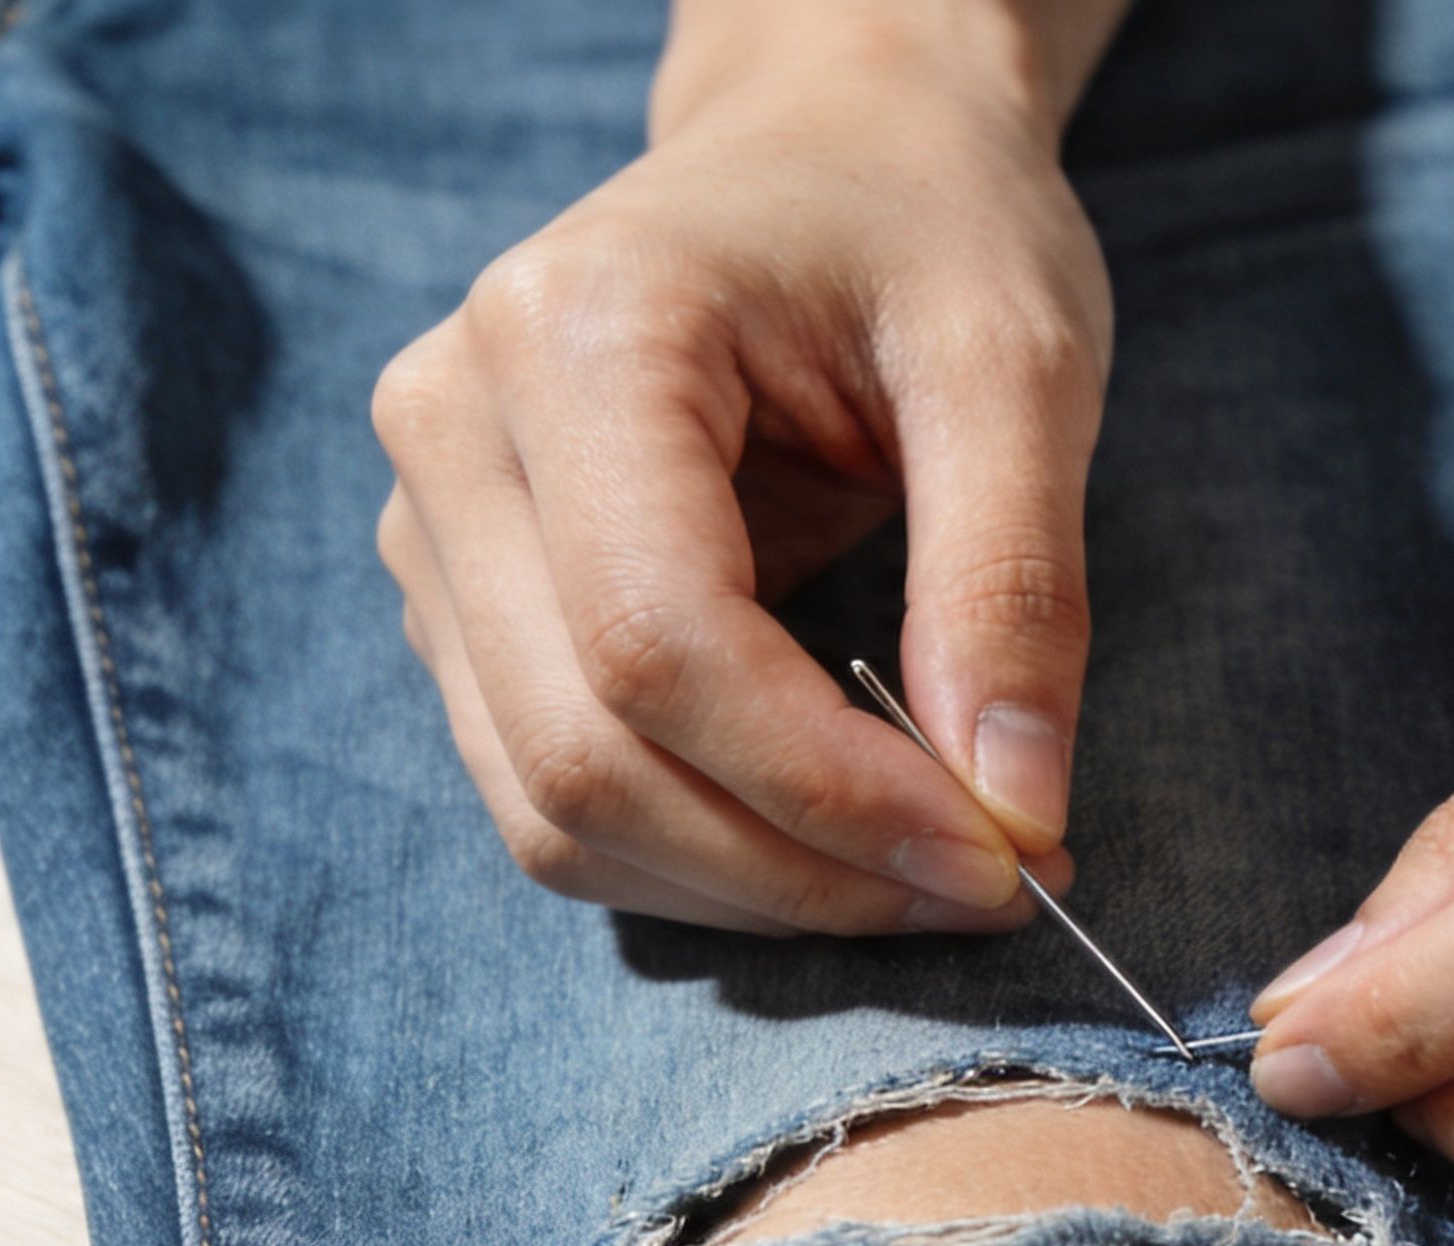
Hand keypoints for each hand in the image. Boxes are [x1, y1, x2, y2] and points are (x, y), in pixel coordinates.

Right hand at [373, 0, 1116, 934]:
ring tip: (926, 872)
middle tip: (988, 885)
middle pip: (584, 757)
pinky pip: (555, 795)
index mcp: (576, 334)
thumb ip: (1014, 583)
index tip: (1001, 855)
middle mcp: (454, 429)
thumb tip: (1015, 808)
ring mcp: (434, 526)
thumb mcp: (1019, 365)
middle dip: (797, 869)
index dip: (829, 794)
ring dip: (749, 890)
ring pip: (551, 810)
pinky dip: (702, 859)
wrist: (831, 147)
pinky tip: (838, 839)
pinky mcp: (466, 603)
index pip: (662, 644)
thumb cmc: (924, 224)